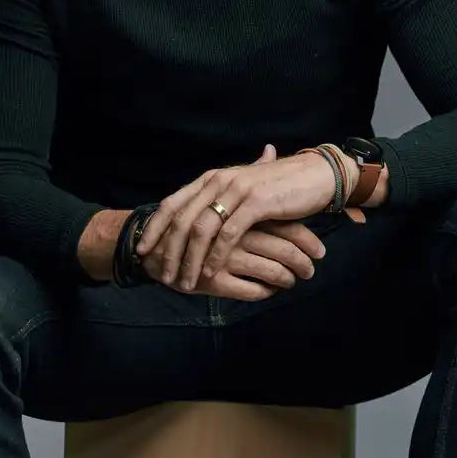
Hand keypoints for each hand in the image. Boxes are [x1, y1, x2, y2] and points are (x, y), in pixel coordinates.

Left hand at [136, 143, 347, 289]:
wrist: (314, 176)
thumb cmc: (278, 187)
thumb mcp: (242, 190)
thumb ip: (219, 201)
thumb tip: (197, 219)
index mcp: (211, 178)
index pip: (172, 203)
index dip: (155, 228)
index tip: (142, 250)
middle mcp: (218, 180)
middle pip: (181, 219)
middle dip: (167, 250)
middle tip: (161, 275)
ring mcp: (236, 190)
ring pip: (201, 229)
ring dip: (188, 259)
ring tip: (183, 282)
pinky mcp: (255, 202)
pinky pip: (227, 234)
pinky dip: (214, 255)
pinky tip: (209, 273)